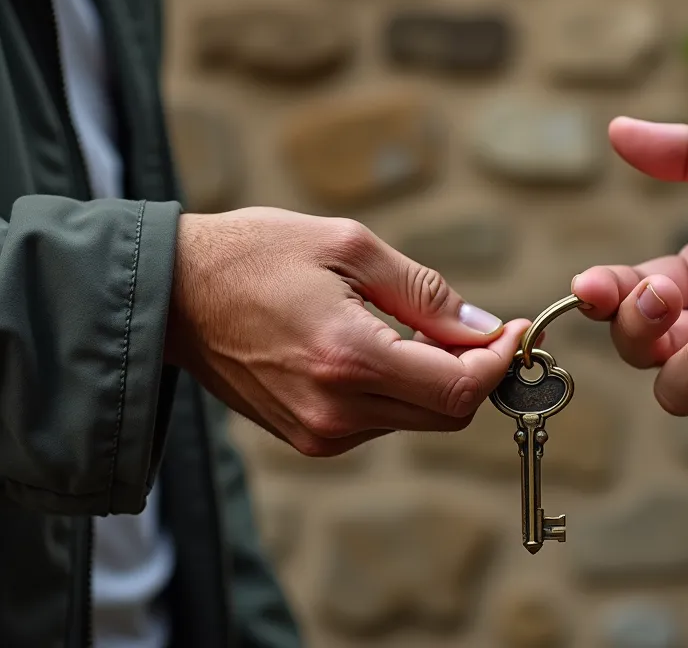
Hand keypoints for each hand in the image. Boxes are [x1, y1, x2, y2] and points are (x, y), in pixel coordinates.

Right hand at [165, 207, 527, 455]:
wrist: (173, 295)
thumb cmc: (254, 254)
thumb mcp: (348, 247)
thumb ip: (424, 293)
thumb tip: (483, 328)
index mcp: (349, 358)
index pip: (459, 388)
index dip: (500, 362)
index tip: (514, 330)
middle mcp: (336, 410)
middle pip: (447, 414)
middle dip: (478, 373)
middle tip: (483, 329)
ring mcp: (319, 433)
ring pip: (417, 419)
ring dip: (436, 380)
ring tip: (414, 327)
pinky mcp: (308, 439)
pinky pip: (381, 422)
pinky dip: (399, 389)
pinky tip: (377, 347)